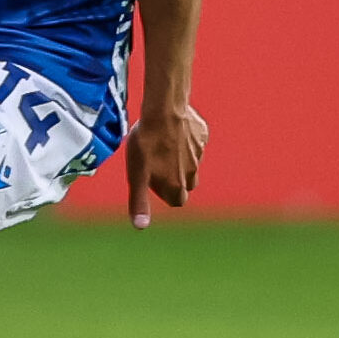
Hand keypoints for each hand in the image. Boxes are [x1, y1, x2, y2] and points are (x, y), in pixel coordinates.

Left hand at [124, 102, 207, 228]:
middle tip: (155, 162)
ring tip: (161, 145)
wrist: (164, 111)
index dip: (163, 193)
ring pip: (192, 163)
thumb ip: (139, 201)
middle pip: (186, 184)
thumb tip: (140, 226)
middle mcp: (193, 173)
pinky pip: (195, 142)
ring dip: (179, 159)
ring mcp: (199, 153)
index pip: (177, 201)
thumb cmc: (146, 144)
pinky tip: (171, 129)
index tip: (152, 180)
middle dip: (174, 179)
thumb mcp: (136, 175)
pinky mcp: (202, 136)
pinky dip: (185, 140)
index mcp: (178, 185)